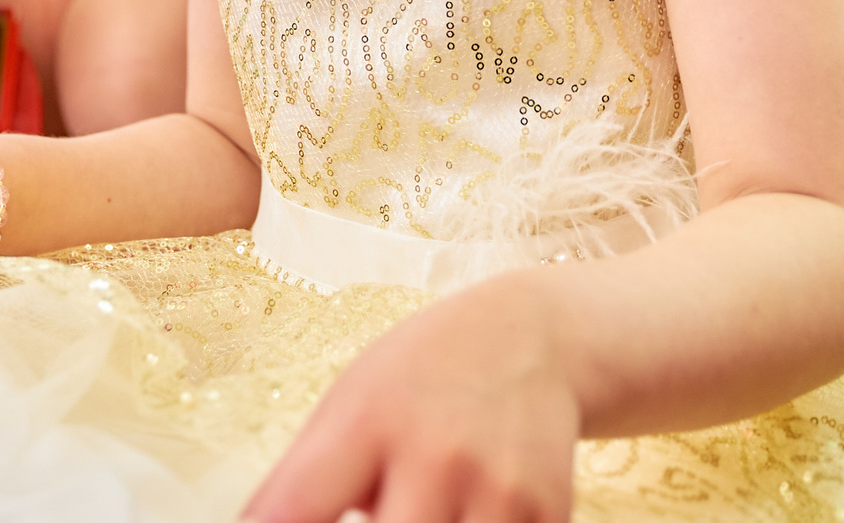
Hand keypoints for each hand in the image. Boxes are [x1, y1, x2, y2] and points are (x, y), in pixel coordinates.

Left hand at [243, 274, 580, 522]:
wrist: (533, 338)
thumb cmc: (419, 376)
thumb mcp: (348, 404)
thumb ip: (300, 483)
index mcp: (366, 421)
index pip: (296, 509)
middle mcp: (434, 455)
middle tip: (375, 508)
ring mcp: (497, 490)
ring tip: (418, 501)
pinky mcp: (547, 513)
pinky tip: (465, 506)